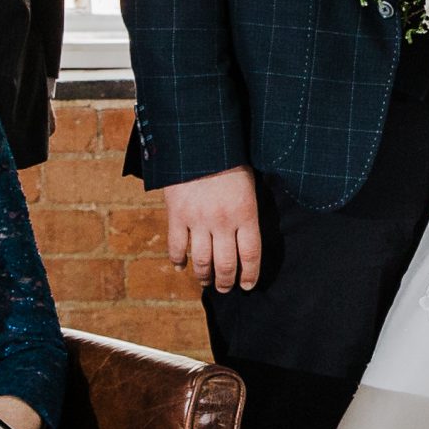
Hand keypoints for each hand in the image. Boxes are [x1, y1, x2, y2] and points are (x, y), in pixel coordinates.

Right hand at [163, 165, 260, 292]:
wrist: (200, 140)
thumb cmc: (230, 158)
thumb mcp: (249, 184)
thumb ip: (248, 210)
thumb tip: (246, 234)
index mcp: (246, 214)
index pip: (251, 255)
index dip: (250, 275)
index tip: (248, 286)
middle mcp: (223, 222)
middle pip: (226, 265)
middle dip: (226, 282)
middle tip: (225, 288)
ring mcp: (198, 220)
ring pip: (202, 260)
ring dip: (204, 276)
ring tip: (205, 281)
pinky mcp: (177, 214)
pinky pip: (177, 246)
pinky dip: (178, 260)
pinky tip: (180, 266)